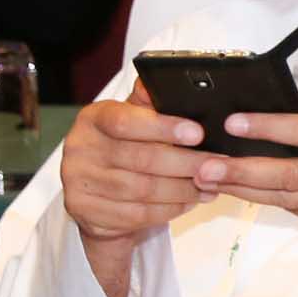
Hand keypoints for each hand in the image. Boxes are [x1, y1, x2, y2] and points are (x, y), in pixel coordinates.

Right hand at [58, 90, 220, 296]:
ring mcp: (78, 182)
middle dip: (188, 163)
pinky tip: (189, 202)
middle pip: (142, 159)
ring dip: (184, 189)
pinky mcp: (85, 211)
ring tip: (211, 184)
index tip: (198, 133)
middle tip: (219, 164)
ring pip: (143, 189)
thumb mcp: (136, 118)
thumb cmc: (126, 146)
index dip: (164, 127)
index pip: (125, 121)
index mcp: (93, 119)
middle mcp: (80, 148)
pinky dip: (170, 208)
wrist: (98, 192)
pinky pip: (137, 214)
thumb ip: (153, 102)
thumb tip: (181, 82)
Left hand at [193, 71, 297, 246]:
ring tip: (207, 177)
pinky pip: (296, 209)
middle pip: (287, 174)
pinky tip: (240, 189)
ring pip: (284, 196)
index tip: (235, 121)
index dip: (270, 127)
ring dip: (243, 188)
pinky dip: (266, 199)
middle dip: (242, 168)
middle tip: (204, 162)